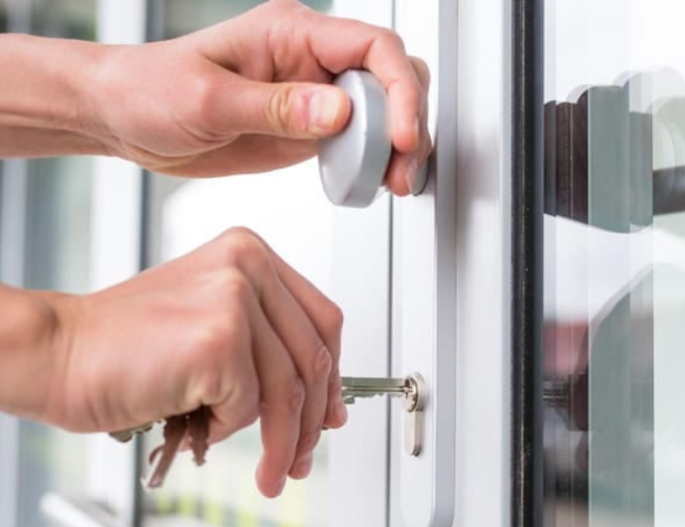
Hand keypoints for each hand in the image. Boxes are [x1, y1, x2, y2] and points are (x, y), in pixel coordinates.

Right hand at [48, 228, 344, 496]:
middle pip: (312, 357)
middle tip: (300, 457)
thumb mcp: (211, 324)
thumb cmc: (124, 345)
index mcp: (250, 253)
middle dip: (311, 420)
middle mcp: (248, 264)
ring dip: (281, 442)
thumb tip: (320, 400)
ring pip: (288, 389)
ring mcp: (236, 298)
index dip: (333, 374)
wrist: (59, 353)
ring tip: (272, 471)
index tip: (330, 411)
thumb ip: (266, 347)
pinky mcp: (221, 338)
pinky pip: (247, 407)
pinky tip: (196, 422)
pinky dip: (224, 429)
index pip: (322, 319)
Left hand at [88, 0, 430, 193]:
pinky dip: (374, 163)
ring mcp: (312, 96)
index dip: (400, 90)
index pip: (372, 47)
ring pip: (382, 112)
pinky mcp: (307, 129)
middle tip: (402, 169)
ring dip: (397, 148)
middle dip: (409, 122)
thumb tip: (340, 112)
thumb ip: (277, 106)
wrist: (125, 118)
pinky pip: (358, 141)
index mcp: (291, 34)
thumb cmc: (151, 89)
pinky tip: (372, 183)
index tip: (401, 135)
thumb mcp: (210, 99)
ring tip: (394, 184)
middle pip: (390, 77)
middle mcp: (310, 60)